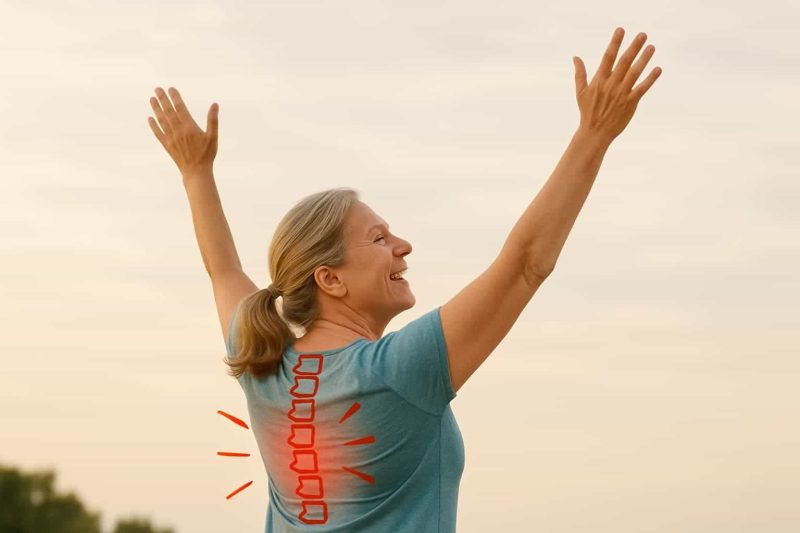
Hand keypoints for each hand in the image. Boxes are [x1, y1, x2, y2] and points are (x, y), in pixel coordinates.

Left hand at [147, 87, 218, 177]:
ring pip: (161, 120)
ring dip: (156, 109)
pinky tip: (150, 118)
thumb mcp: (213, 137)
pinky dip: (153, 125)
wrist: (196, 172)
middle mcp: (178, 131)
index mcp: (189, 127)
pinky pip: (158, 133)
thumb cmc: (207, 155)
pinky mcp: (167, 145)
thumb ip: (213, 120)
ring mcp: (171, 138)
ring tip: (152, 99)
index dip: (175, 97)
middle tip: (157, 89)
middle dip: (162, 99)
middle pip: (168, 111)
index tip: (171, 89)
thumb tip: (215, 104)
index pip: (180, 108)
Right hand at [573, 28, 661, 145]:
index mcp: (599, 81)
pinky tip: (657, 69)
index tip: (621, 30)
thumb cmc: (587, 112)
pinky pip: (642, 88)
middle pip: (624, 62)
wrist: (594, 133)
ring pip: (635, 73)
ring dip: (644, 59)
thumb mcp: (580, 92)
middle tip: (643, 34)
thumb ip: (580, 73)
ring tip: (651, 47)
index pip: (608, 57)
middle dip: (633, 47)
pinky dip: (650, 79)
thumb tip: (575, 57)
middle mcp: (611, 85)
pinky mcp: (630, 103)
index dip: (615, 43)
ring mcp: (621, 94)